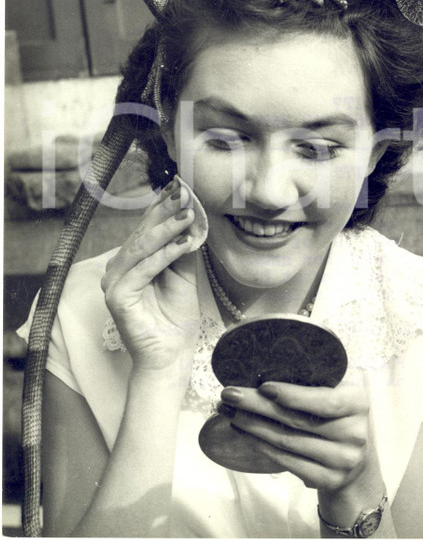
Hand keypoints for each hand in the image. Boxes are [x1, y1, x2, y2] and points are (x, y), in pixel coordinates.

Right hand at [101, 179, 201, 373]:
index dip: (163, 206)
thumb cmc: (176, 315)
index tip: (181, 186)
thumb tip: (192, 215)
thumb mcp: (185, 273)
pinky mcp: (116, 296)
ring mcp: (114, 281)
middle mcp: (119, 267)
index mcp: (132, 260)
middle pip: (142, 232)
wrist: (172, 353)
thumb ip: (183, 246)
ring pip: (141, 247)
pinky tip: (183, 243)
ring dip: (167, 229)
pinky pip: (142, 269)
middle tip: (185, 193)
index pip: (147, 227)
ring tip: (189, 216)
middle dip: (165, 211)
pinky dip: (164, 255)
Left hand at [219, 375, 370, 490]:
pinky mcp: (327, 479)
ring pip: (286, 442)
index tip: (263, 387)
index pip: (325, 401)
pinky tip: (244, 432)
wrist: (356, 459)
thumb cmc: (338, 414)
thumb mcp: (338, 391)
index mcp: (358, 403)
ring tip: (229, 412)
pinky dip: (260, 446)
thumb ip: (315, 381)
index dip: (293, 395)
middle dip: (257, 406)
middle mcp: (354, 434)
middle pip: (296, 421)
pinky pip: (286, 462)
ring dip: (252, 426)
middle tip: (229, 394)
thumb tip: (266, 365)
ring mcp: (341, 460)